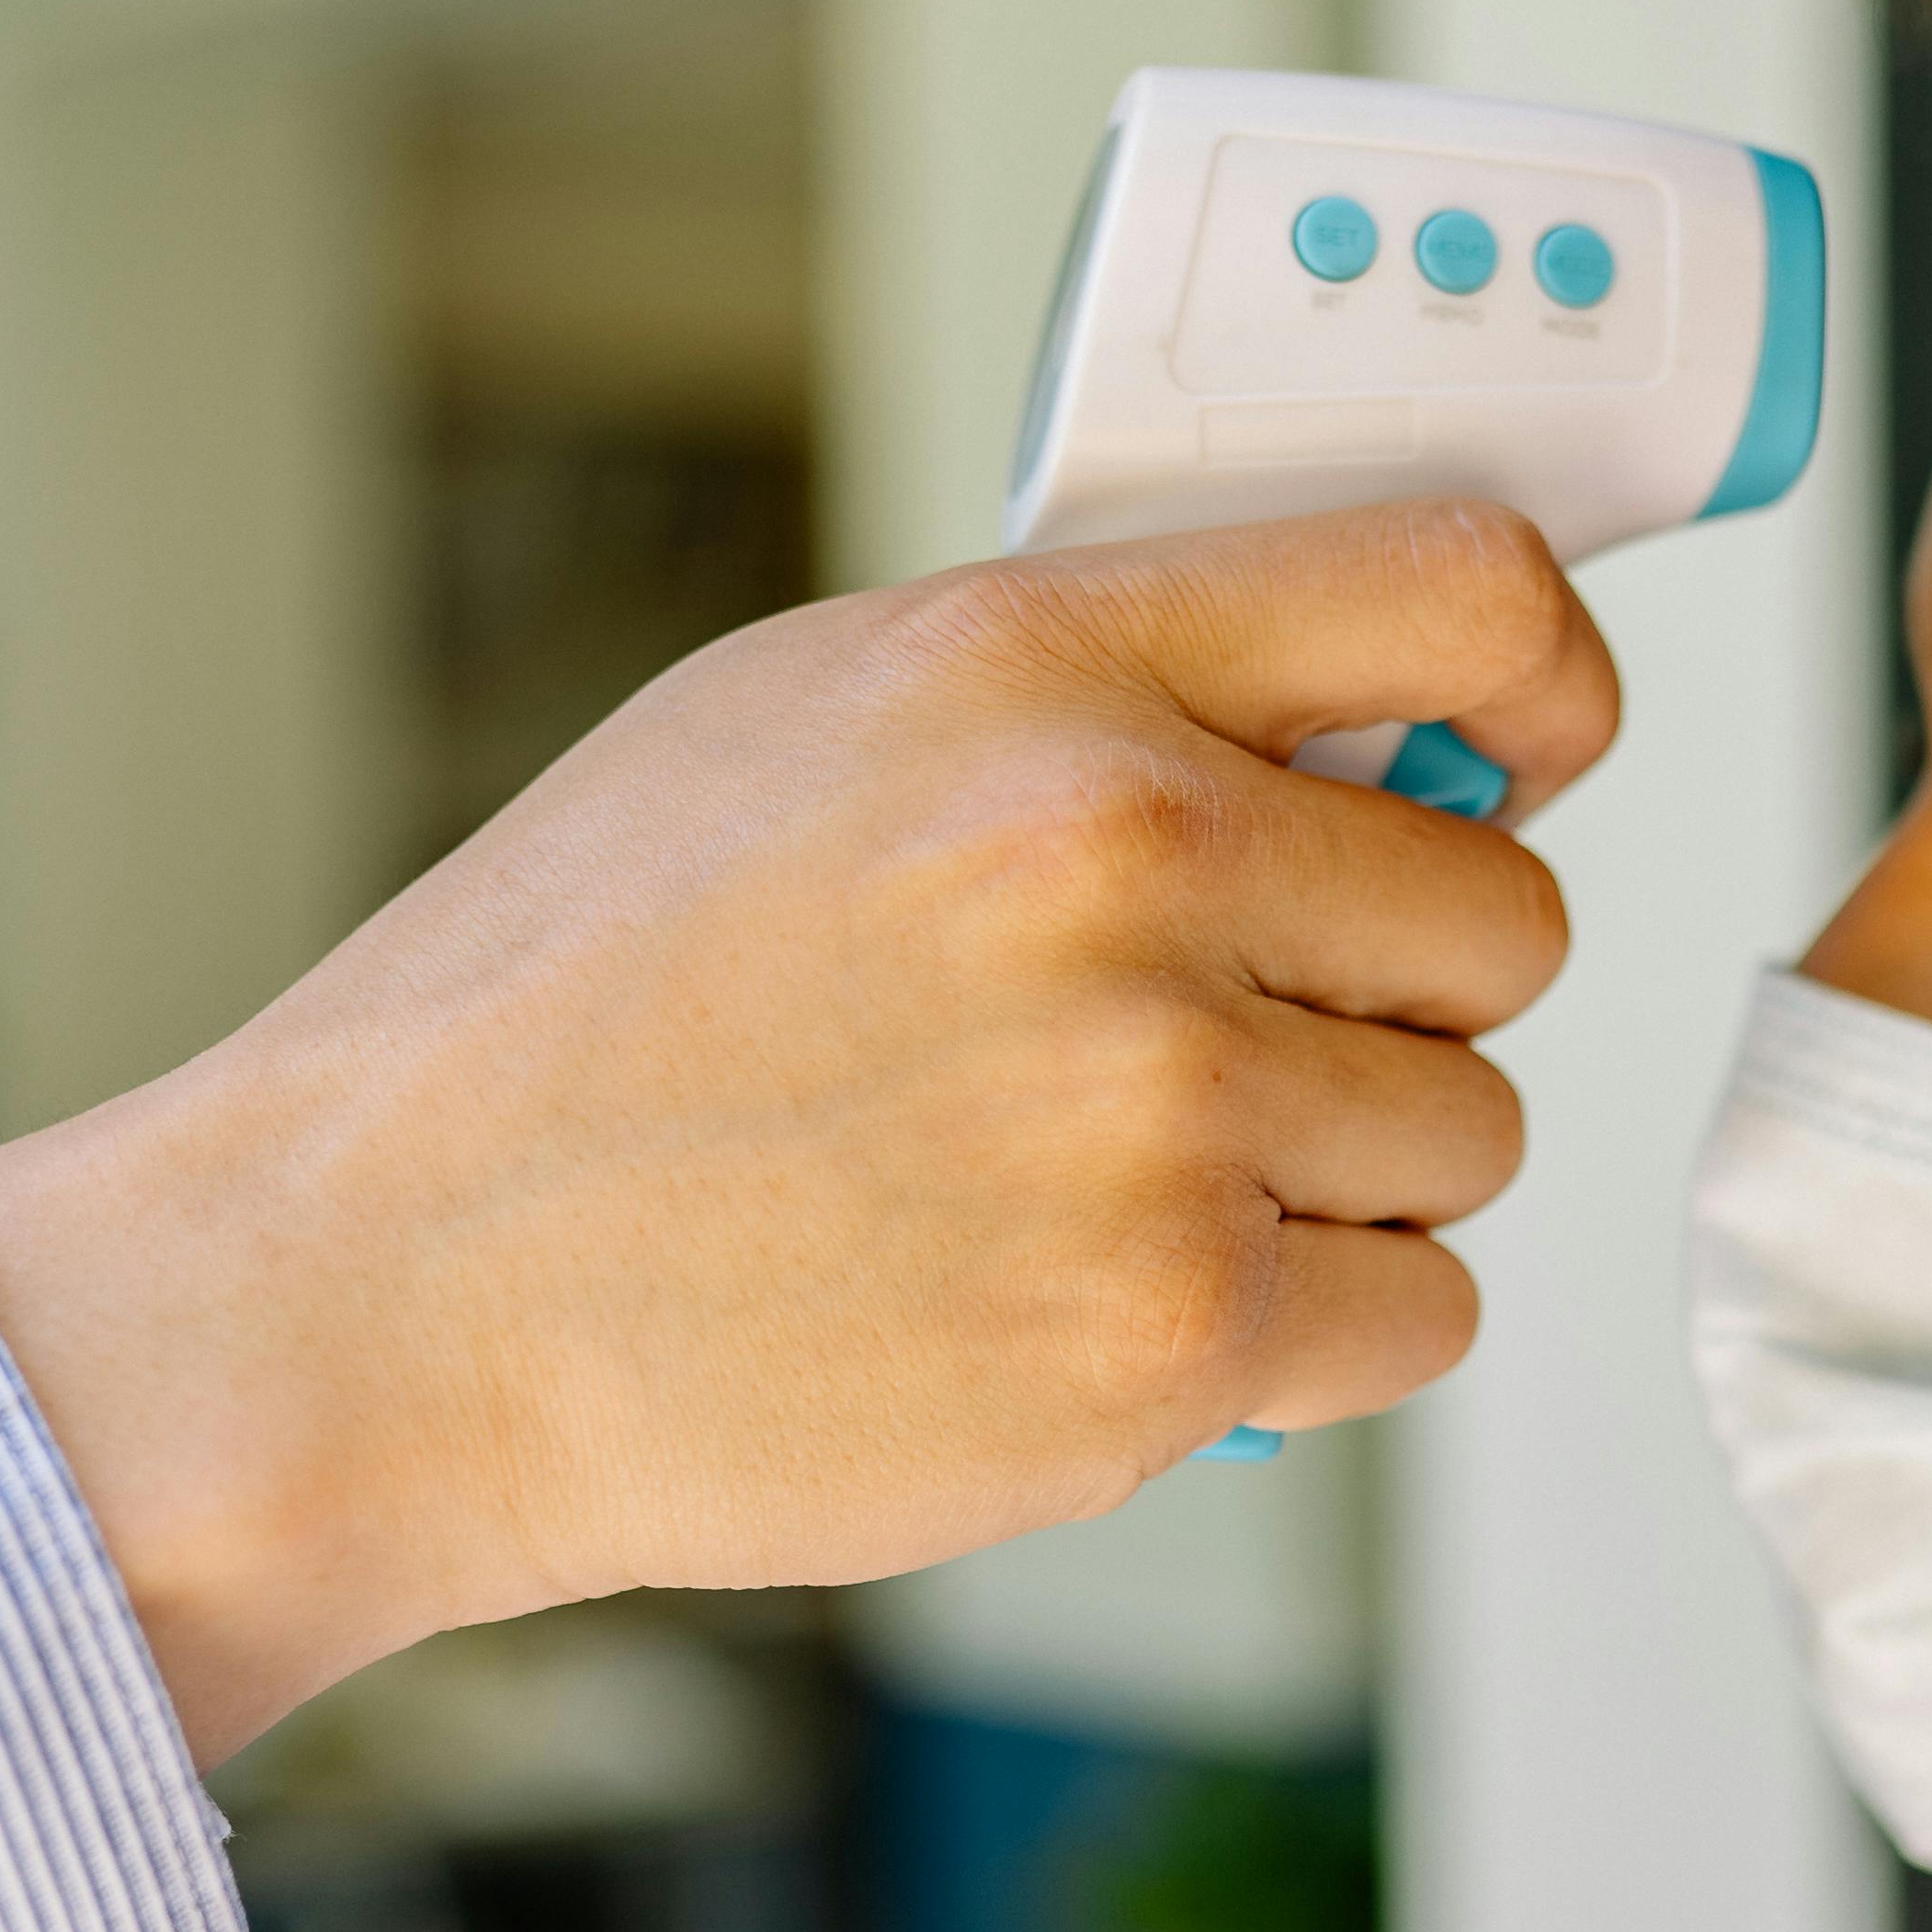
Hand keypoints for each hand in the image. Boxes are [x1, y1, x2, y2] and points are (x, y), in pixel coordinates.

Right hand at [0, 505, 1616, 1762]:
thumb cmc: (576, 1014)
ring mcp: (1153, 1104)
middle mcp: (1118, 858)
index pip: (1467, 596)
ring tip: (1110, 1181)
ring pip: (1466, 1134)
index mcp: (1039, 669)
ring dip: (1342, 1179)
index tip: (1526, 759)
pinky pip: (1419, 1314)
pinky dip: (1310, 1336)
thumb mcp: (806, 728)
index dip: (1549, 690)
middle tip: (1220, 1043)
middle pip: (1502, 920)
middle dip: (1391, 997)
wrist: (382, 1290)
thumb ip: (1097, 694)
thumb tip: (1367, 727)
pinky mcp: (1166, 1333)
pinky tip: (1123, 1302)